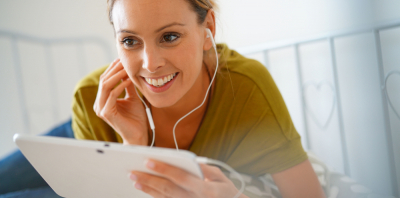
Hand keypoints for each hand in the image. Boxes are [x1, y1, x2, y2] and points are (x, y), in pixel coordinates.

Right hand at [93, 58, 148, 144]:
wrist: (138, 135)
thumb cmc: (136, 119)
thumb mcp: (132, 98)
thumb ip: (128, 86)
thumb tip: (127, 71)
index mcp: (103, 100)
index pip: (105, 80)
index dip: (113, 68)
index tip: (122, 59)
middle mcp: (99, 104)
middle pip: (104, 80)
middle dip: (114, 69)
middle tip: (124, 60)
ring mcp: (101, 109)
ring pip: (106, 85)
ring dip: (117, 75)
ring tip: (127, 68)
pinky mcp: (106, 113)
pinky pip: (112, 95)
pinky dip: (121, 86)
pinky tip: (129, 80)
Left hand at [128, 159, 247, 197]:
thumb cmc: (225, 190)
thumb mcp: (220, 176)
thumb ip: (203, 168)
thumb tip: (187, 160)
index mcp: (205, 189)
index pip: (180, 177)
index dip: (164, 169)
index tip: (148, 161)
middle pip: (168, 189)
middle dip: (149, 180)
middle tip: (133, 172)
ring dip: (148, 189)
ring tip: (135, 180)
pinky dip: (155, 196)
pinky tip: (146, 189)